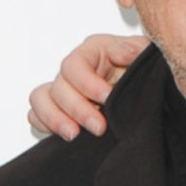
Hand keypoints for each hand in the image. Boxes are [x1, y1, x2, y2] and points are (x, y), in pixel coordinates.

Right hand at [27, 34, 148, 139]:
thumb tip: (117, 52)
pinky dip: (43, 124)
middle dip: (77, 109)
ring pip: (41, 99)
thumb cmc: (145, 72)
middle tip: (99, 128)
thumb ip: (136, 50)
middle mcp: (74, 71)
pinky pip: (37, 114)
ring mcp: (64, 91)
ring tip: (74, 135)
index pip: (74, 65)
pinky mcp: (59, 111)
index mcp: (92, 52)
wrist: (148, 94)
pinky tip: (62, 136)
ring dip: (54, 118)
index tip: (107, 98)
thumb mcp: (147, 55)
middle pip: (58, 86)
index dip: (87, 83)